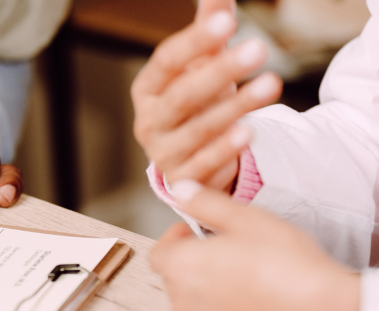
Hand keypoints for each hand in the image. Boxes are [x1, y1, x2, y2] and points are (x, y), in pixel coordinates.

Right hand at [131, 0, 282, 190]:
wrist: (193, 158)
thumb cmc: (197, 104)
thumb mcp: (201, 66)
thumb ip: (208, 30)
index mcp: (147, 89)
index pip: (166, 62)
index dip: (194, 42)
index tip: (228, 22)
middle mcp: (148, 122)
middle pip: (182, 96)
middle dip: (221, 72)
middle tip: (258, 48)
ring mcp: (163, 153)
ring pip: (197, 130)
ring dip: (235, 107)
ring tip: (271, 85)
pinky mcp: (183, 179)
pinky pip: (204, 164)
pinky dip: (226, 149)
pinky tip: (249, 131)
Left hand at [149, 181, 359, 310]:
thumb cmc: (284, 264)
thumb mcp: (245, 219)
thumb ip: (205, 203)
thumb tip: (181, 190)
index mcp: (181, 267)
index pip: (157, 253)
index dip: (174, 239)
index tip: (195, 231)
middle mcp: (183, 301)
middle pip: (174, 277)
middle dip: (192, 261)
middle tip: (225, 249)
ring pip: (193, 302)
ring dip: (207, 287)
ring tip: (243, 274)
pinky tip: (253, 301)